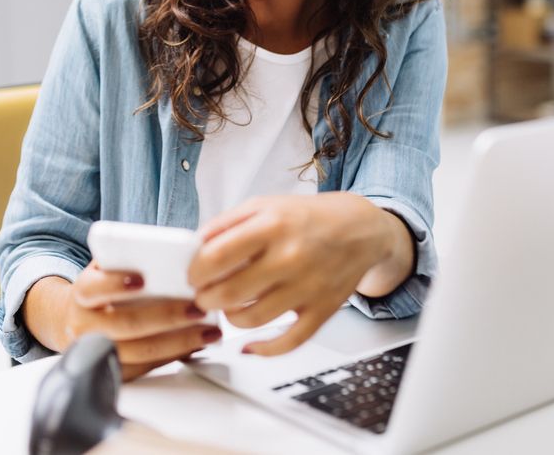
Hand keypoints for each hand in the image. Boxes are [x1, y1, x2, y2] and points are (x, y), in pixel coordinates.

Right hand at [31, 264, 220, 380]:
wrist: (77, 318)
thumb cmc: (102, 287)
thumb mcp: (108, 266)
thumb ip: (129, 258)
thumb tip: (170, 256)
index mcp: (82, 292)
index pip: (93, 288)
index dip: (116, 284)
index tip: (143, 279)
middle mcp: (84, 325)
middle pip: (125, 324)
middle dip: (166, 317)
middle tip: (197, 308)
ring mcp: (97, 352)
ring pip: (139, 351)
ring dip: (177, 342)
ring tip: (206, 331)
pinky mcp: (112, 371)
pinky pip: (145, 368)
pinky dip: (173, 357)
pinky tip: (194, 345)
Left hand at [188, 193, 411, 355]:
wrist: (361, 229)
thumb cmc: (308, 217)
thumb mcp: (264, 205)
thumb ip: (226, 223)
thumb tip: (195, 248)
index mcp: (271, 226)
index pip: (217, 256)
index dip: (195, 271)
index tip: (193, 275)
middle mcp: (290, 257)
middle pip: (230, 293)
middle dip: (206, 299)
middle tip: (204, 295)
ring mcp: (307, 288)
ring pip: (251, 320)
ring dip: (229, 318)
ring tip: (227, 307)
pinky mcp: (321, 311)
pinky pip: (288, 342)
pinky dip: (262, 350)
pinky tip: (248, 345)